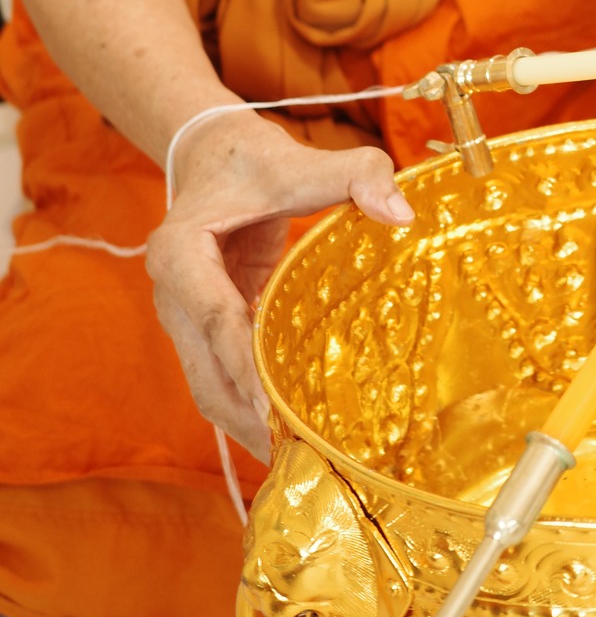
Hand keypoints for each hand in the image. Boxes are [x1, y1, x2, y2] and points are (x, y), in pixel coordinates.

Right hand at [145, 118, 414, 458]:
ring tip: (298, 463)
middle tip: (298, 458)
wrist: (210, 153)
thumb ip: (356, 174)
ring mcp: (183, 318)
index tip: (273, 410)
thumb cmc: (253, 158)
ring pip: (208, 388)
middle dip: (247, 417)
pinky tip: (289, 434)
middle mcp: (172, 294)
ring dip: (247, 426)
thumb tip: (403, 214)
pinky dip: (251, 408)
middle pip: (205, 372)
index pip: (215, 318)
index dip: (244, 365)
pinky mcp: (204, 331)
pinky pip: (223, 379)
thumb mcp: (300, 158)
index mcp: (179, 252)